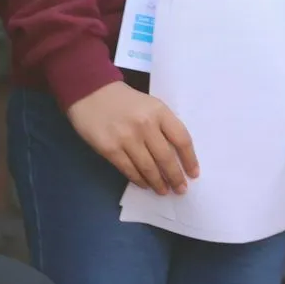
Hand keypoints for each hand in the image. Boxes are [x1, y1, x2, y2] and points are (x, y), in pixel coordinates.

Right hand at [66, 81, 197, 194]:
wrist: (91, 92)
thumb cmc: (125, 100)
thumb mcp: (150, 105)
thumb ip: (162, 125)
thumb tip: (176, 154)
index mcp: (159, 111)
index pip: (182, 139)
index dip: (190, 159)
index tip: (193, 173)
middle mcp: (145, 125)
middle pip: (166, 157)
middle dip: (175, 177)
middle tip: (181, 189)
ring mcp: (127, 138)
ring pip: (148, 167)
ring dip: (158, 183)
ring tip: (164, 191)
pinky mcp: (110, 149)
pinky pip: (129, 170)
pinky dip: (139, 180)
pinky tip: (145, 184)